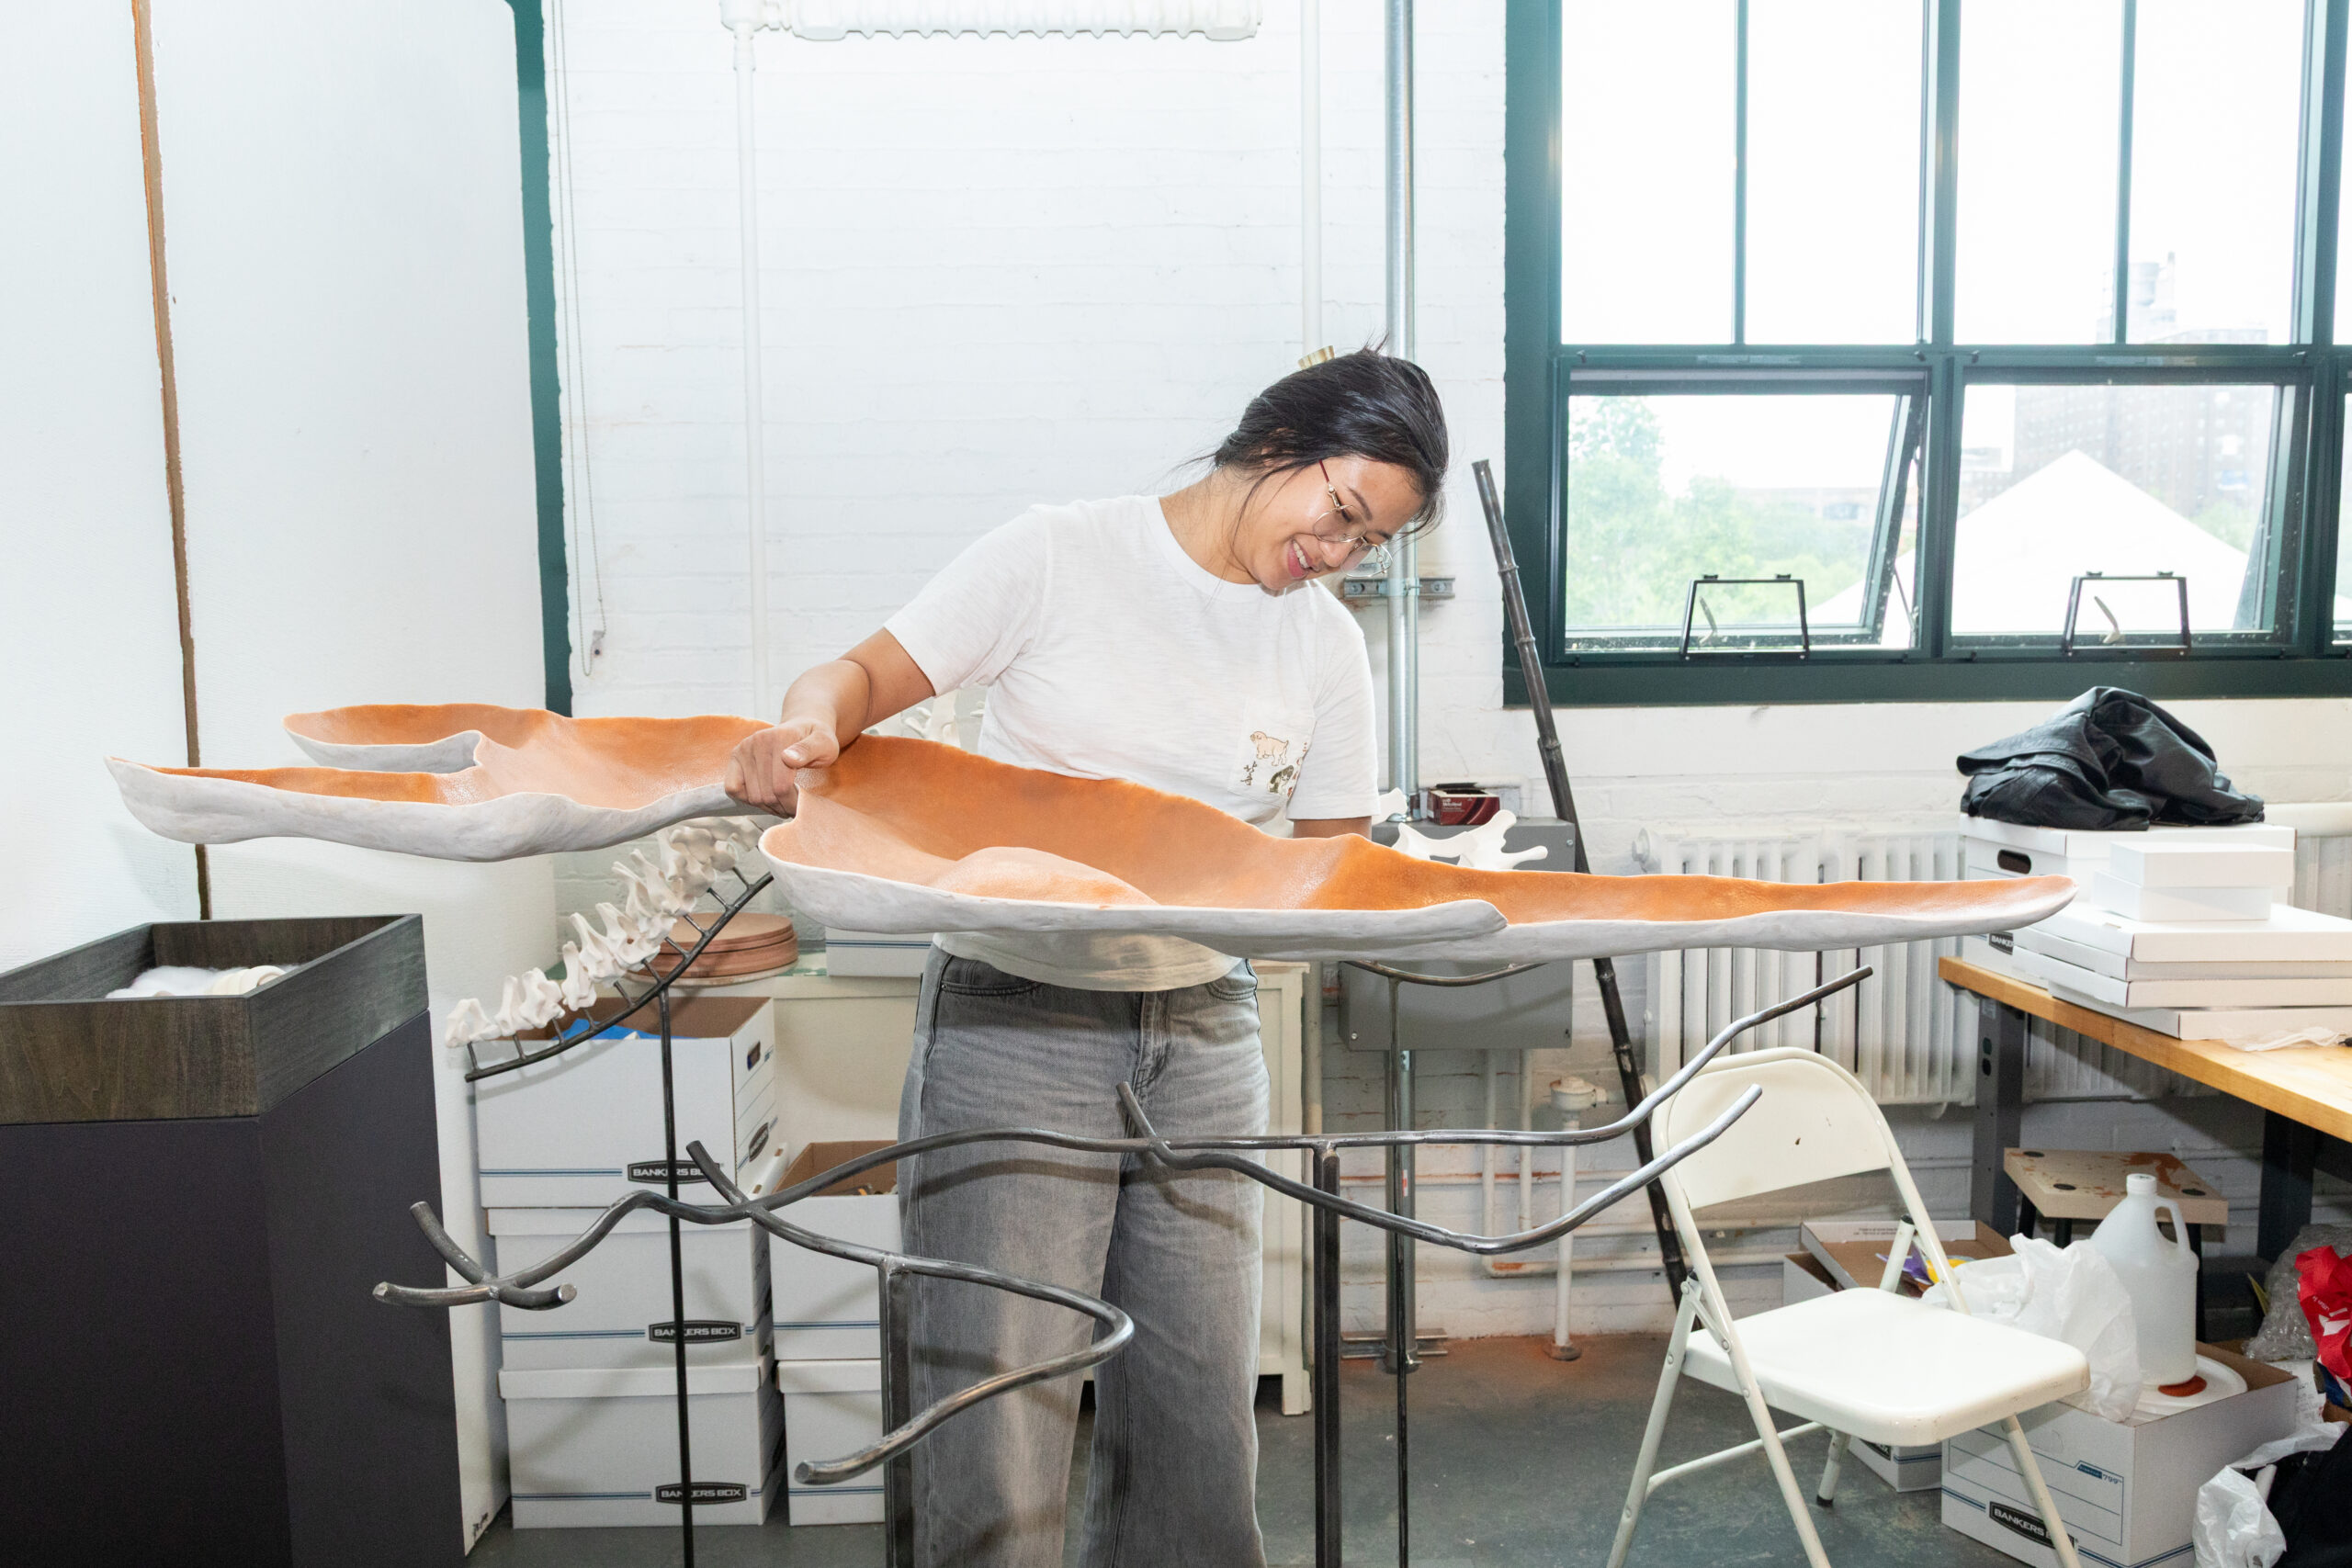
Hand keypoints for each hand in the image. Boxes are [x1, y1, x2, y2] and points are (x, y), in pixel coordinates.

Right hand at [723, 718, 839, 811]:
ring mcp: (743, 748)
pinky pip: (733, 788)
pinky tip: (765, 796)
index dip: (792, 803)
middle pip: (766, 794)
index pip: (781, 787)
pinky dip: (747, 799)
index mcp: (779, 738)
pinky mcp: (735, 756)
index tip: (802, 806)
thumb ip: (810, 749)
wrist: (802, 727)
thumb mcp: (824, 743)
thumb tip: (788, 757)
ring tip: (782, 803)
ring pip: (751, 796)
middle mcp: (757, 741)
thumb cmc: (815, 740)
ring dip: (768, 806)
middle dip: (782, 807)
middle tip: (793, 807)